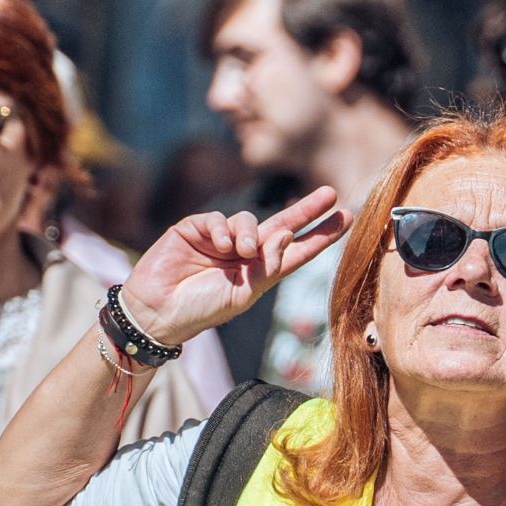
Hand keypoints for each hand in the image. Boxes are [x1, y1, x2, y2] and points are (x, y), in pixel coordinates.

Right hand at [119, 187, 349, 343]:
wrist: (160, 312)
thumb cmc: (203, 310)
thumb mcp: (244, 294)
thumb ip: (268, 266)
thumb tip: (287, 233)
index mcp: (260, 272)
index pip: (297, 250)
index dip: (321, 235)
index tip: (346, 219)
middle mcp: (244, 252)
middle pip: (282, 224)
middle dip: (306, 209)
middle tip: (331, 194)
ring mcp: (220, 239)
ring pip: (246, 219)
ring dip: (248, 233)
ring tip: (241, 252)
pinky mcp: (195, 229)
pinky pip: (217, 218)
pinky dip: (221, 229)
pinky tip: (217, 245)